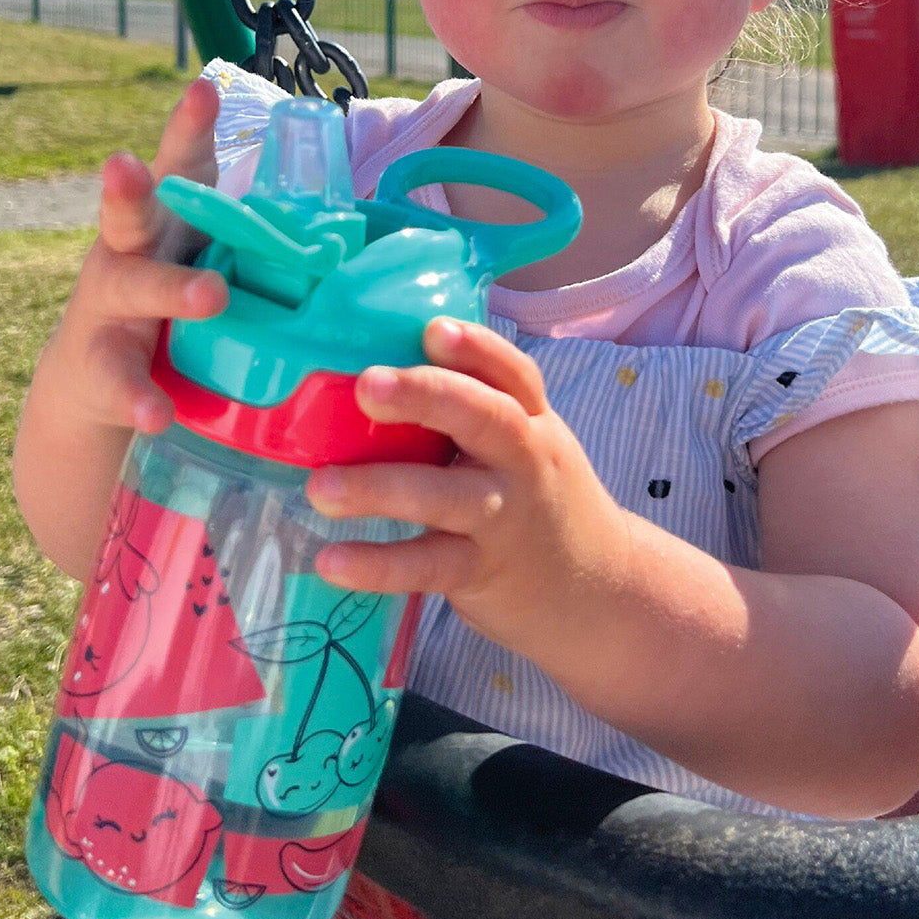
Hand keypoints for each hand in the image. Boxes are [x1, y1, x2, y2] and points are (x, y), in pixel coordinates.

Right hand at [45, 78, 229, 435]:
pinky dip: (140, 396)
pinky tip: (159, 410)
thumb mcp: (204, 264)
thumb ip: (253, 243)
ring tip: (209, 295)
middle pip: (129, 215)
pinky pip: (122, 383)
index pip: (181, 169)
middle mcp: (129, 254)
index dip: (189, 127)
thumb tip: (350, 224)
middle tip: (131, 165)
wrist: (95, 384)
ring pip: (132, 289)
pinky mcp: (101, 369)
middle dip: (130, 190)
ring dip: (171, 289)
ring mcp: (110, 310)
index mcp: (167, 226)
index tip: (205, 87)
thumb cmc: (171, 307)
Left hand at [306, 317, 632, 653]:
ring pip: (446, 497)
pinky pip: (427, 566)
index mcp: (532, 421)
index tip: (433, 329)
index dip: (477, 348)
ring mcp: (504, 517)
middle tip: (368, 386)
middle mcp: (524, 462)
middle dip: (428, 397)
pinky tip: (331, 561)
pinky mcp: (482, 571)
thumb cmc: (537, 501)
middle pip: (486, 419)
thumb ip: (471, 414)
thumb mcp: (527, 447)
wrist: (597, 589)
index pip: (513, 374)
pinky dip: (378, 565)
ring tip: (321, 488)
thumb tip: (372, 375)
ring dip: (381, 489)